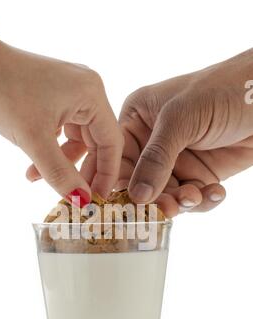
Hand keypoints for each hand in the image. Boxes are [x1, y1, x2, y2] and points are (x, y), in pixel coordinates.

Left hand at [0, 4, 122, 202]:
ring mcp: (71, 93)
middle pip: (96, 142)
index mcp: (91, 94)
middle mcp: (86, 91)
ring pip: (77, 140)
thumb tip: (82, 201)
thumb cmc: (2, 91)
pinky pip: (62, 132)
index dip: (107, 174)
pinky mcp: (55, 97)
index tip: (98, 199)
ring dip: (61, 163)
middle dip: (82, 171)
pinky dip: (51, 151)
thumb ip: (60, 173)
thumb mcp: (33, 140)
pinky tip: (34, 167)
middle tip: (74, 197)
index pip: (111, 142)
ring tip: (40, 179)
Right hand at [119, 49, 252, 215]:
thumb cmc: (222, 89)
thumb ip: (156, 157)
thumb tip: (137, 196)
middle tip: (168, 208)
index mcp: (138, 119)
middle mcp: (153, 142)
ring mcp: (177, 160)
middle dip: (154, 197)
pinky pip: (193, 197)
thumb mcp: (181, 118)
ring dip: (180, 202)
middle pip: (140, 182)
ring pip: (166, 194)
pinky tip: (216, 192)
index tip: (123, 204)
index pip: (117, 157)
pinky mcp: (201, 174)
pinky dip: (203, 200)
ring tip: (194, 198)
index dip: (118, 181)